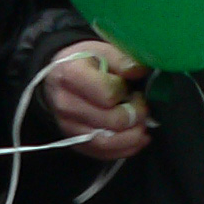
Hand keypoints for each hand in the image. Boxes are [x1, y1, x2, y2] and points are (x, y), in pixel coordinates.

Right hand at [43, 41, 152, 159]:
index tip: (129, 87)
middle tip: (143, 107)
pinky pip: (100, 153)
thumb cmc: (85, 60)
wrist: (59, 75)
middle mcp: (65, 104)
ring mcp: (68, 125)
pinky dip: (124, 149)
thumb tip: (140, 70)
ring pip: (105, 142)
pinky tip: (138, 140)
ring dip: (133, 138)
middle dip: (135, 116)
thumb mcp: (102, 49)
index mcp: (71, 75)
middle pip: (110, 121)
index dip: (125, 92)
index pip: (107, 94)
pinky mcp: (74, 141)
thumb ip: (122, 59)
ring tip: (144, 127)